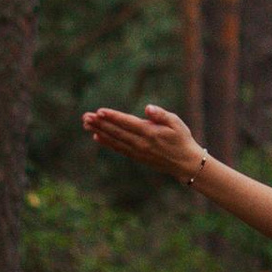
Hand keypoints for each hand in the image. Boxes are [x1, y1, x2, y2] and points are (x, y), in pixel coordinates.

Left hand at [82, 101, 209, 185]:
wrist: (185, 163)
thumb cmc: (182, 139)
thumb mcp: (176, 123)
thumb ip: (161, 115)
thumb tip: (148, 108)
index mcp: (150, 132)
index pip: (127, 123)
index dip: (112, 117)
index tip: (99, 111)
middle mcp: (141, 143)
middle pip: (116, 132)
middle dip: (100, 124)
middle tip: (86, 117)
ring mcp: (138, 151)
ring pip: (115, 140)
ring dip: (99, 132)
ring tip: (87, 125)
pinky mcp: (137, 157)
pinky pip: (119, 149)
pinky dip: (107, 143)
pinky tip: (97, 137)